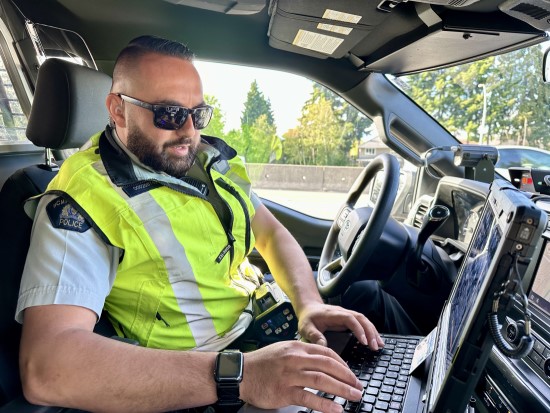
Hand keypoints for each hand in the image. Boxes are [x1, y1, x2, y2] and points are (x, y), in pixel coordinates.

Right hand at [240, 341, 362, 412]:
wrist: (240, 373)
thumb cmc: (261, 363)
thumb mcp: (283, 349)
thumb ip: (302, 353)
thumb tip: (322, 360)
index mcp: (297, 348)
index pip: (327, 353)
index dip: (343, 364)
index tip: (351, 374)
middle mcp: (295, 359)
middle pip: (328, 366)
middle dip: (347, 377)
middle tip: (358, 386)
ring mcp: (290, 375)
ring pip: (322, 380)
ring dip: (342, 390)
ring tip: (354, 396)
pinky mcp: (284, 391)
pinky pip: (309, 398)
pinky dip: (325, 404)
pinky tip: (336, 409)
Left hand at [297, 302, 383, 349]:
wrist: (309, 307)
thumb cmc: (308, 318)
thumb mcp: (306, 327)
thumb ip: (314, 336)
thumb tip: (323, 346)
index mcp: (333, 314)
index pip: (349, 319)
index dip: (358, 329)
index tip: (364, 342)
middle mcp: (342, 312)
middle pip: (361, 318)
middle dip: (370, 332)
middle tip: (375, 347)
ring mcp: (347, 315)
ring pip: (364, 320)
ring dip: (373, 331)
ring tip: (380, 345)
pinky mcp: (349, 319)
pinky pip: (362, 323)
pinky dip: (370, 331)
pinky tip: (376, 340)